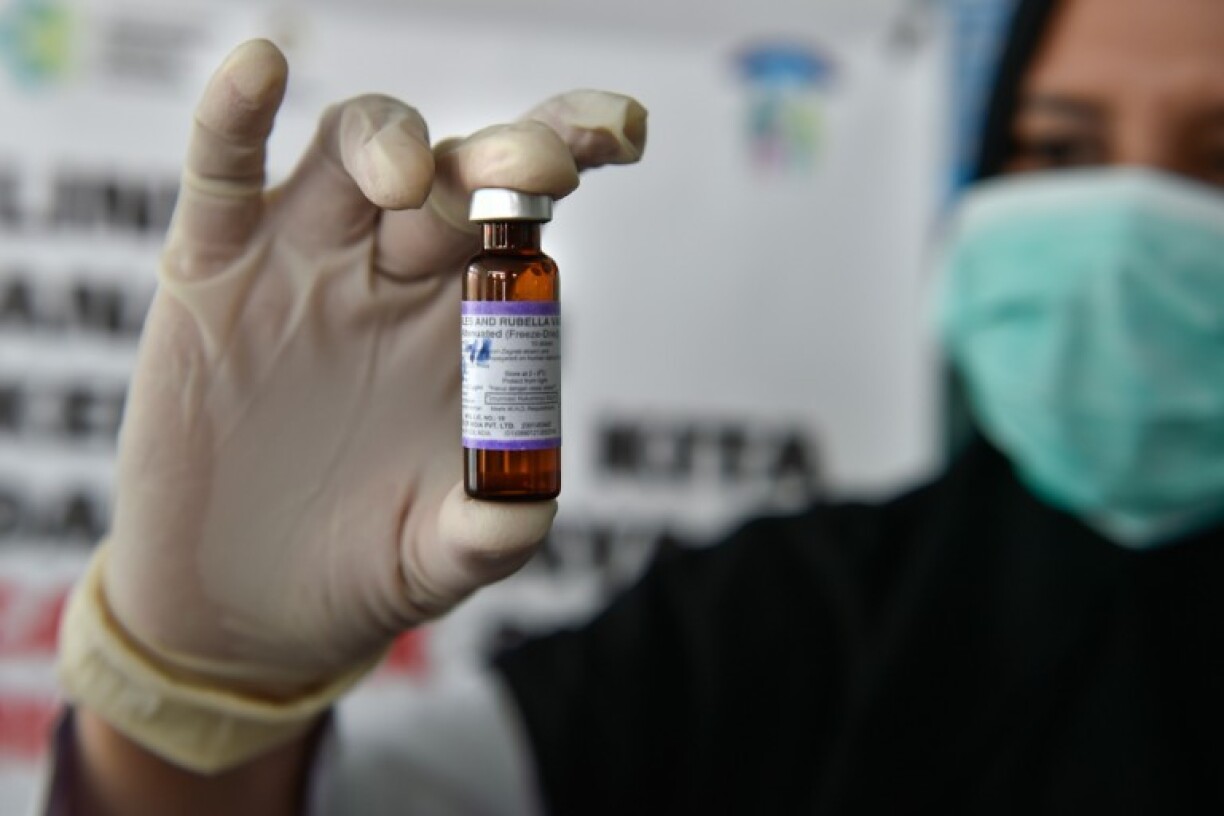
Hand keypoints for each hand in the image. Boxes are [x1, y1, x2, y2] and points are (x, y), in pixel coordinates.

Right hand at [100, 39, 645, 693]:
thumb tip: (526, 503)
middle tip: (543, 168)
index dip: (570, 151)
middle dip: (502, 156)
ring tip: (407, 177)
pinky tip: (260, 69)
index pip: (525, 212)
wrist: (247, 609)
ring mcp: (302, 263)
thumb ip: (488, 531)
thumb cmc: (363, 566)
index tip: (621, 134)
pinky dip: (234, 119)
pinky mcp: (211, 275)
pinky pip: (221, 176)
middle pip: (453, 172)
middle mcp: (393, 272)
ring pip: (349, 153)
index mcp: (467, 318)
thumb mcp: (438, 557)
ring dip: (388, 140)